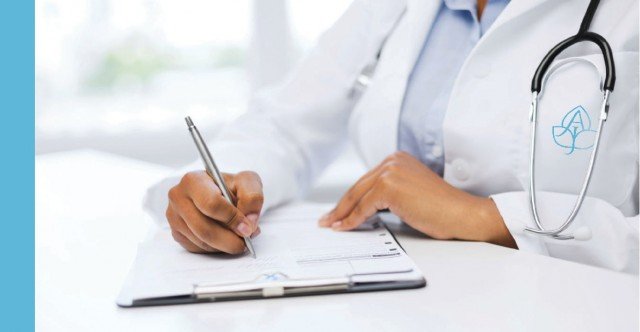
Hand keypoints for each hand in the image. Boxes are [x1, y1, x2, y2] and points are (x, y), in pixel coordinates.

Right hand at [166, 170, 263, 253]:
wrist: (220, 192)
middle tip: (245, 242)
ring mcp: (174, 217)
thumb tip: (249, 222)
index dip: (232, 219)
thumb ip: (252, 198)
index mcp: (193, 180)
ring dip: (224, 245)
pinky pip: (198, 248)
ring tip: (238, 237)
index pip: (211, 204)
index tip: (247, 228)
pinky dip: (215, 248)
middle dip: (229, 240)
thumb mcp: (247, 182)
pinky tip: (225, 238)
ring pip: (202, 242)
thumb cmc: (231, 186)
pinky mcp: (177, 233)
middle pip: (204, 229)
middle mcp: (178, 197)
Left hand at [318, 152, 515, 247]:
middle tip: (327, 219)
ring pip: (357, 196)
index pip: (366, 180)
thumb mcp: (410, 193)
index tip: (337, 210)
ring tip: (331, 225)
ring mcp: (390, 171)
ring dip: (342, 213)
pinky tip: (344, 228)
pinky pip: (363, 207)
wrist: (461, 214)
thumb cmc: (441, 209)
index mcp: (398, 159)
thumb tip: (364, 207)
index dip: (350, 198)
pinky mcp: (389, 186)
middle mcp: (393, 160)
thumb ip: (389, 193)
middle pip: (358, 186)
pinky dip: (352, 219)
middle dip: (341, 205)